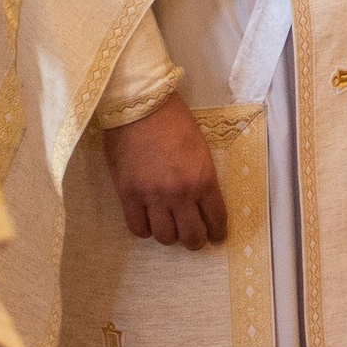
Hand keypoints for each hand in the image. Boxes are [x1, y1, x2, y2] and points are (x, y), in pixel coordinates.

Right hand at [101, 91, 227, 248]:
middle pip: (192, 236)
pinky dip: (145, 229)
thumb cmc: (173, 119)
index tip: (216, 236)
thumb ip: (201, 177)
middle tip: (193, 237)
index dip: (218, 232)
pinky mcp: (128, 195)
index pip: (216, 219)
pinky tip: (147, 220)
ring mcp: (153, 196)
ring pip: (165, 237)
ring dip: (169, 236)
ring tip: (168, 227)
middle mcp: (180, 193)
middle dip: (195, 241)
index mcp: (204, 179)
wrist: (138, 105)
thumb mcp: (200, 148)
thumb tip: (200, 200)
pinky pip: (138, 228)